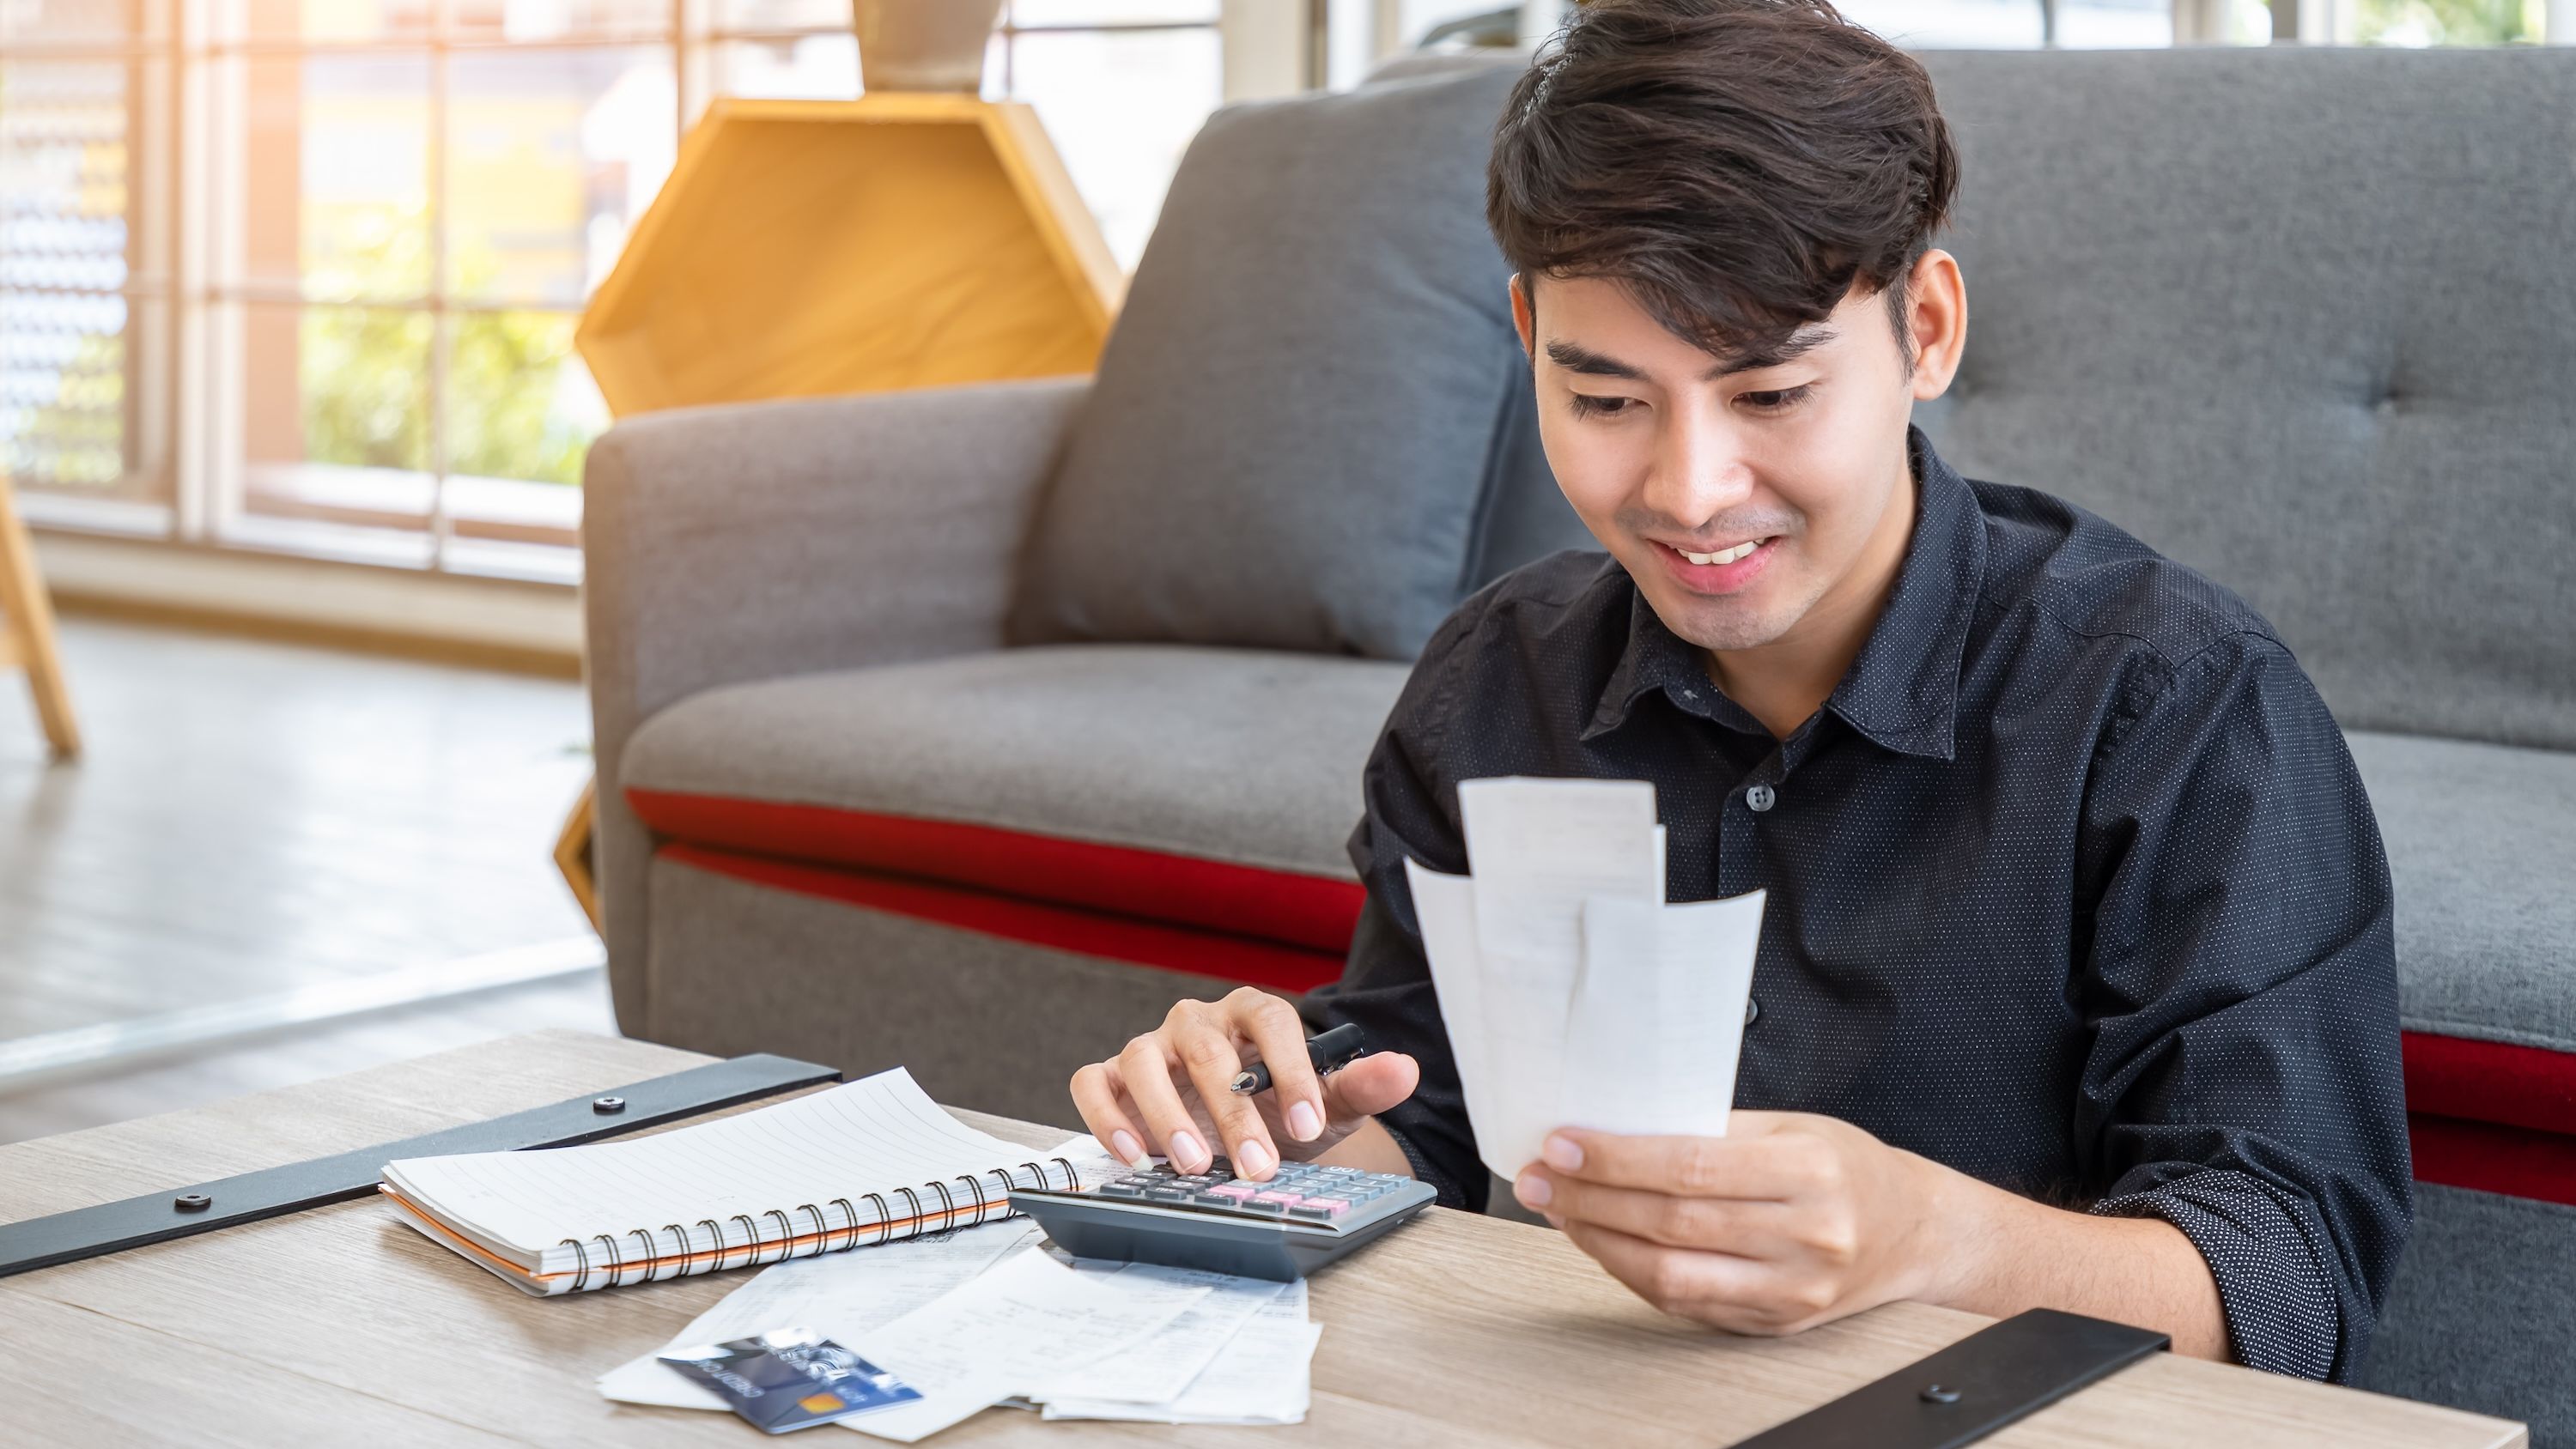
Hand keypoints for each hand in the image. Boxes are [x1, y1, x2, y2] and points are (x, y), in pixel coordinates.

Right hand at [1069, 988, 1419, 1181]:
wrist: (1242, 1132)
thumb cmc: (1281, 1110)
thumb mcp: (1327, 1105)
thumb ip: (1362, 1085)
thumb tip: (1404, 1070)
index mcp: (1254, 1014)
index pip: (1272, 1022)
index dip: (1290, 1070)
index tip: (1309, 1124)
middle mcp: (1198, 1021)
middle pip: (1209, 1050)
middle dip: (1234, 1114)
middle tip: (1257, 1167)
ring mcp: (1152, 1046)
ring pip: (1143, 1060)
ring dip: (1166, 1113)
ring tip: (1192, 1165)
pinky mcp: (1113, 1077)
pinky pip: (1093, 1082)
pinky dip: (1106, 1115)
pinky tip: (1133, 1156)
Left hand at [1513, 1111, 1947, 1335]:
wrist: (1913, 1232)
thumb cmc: (1848, 1168)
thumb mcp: (1793, 1126)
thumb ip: (1713, 1128)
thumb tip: (1619, 1124)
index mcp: (1810, 1173)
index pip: (1691, 1167)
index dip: (1617, 1159)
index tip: (1565, 1144)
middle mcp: (1805, 1238)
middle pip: (1671, 1223)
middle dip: (1590, 1198)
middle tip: (1541, 1176)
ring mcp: (1789, 1291)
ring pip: (1670, 1275)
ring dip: (1599, 1241)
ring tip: (1560, 1208)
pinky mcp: (1773, 1323)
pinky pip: (1684, 1303)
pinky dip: (1632, 1272)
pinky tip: (1603, 1241)